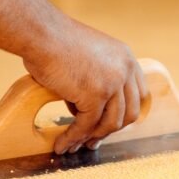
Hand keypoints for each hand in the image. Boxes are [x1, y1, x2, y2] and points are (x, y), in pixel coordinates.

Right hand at [23, 18, 148, 154]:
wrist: (40, 33)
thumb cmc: (53, 41)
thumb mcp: (87, 56)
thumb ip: (95, 77)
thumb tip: (85, 108)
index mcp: (126, 57)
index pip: (138, 94)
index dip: (126, 113)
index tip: (111, 124)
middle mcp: (124, 69)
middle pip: (130, 113)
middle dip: (111, 130)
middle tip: (94, 140)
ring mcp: (112, 83)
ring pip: (110, 124)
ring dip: (92, 137)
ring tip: (76, 145)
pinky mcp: (94, 95)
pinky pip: (86, 125)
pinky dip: (74, 137)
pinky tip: (62, 143)